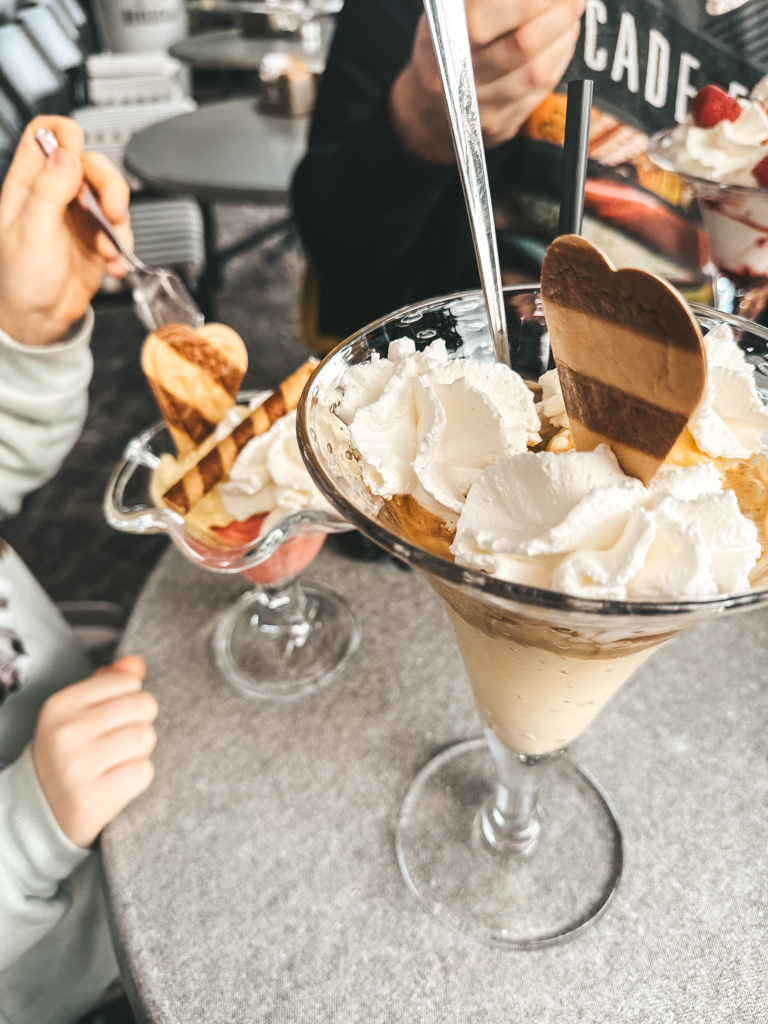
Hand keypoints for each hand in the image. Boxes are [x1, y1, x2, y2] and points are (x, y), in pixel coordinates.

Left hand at [0, 115, 131, 346]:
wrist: (39, 321)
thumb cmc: (21, 280)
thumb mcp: (31, 231)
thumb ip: (49, 189)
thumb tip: (67, 154)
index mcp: (28, 184)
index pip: (45, 134)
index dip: (65, 133)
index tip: (79, 153)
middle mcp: (54, 194)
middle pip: (90, 163)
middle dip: (109, 185)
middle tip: (112, 210)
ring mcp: (78, 216)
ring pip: (111, 195)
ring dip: (119, 222)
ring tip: (109, 247)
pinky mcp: (97, 239)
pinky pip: (121, 230)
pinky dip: (122, 247)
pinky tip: (111, 262)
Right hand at [32, 656, 157, 847]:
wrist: (41, 809)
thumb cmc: (69, 751)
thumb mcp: (78, 711)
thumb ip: (109, 682)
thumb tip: (136, 664)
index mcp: (60, 705)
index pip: (128, 681)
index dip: (129, 699)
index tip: (110, 718)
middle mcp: (65, 733)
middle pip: (143, 706)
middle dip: (138, 723)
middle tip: (116, 742)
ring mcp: (77, 768)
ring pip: (145, 737)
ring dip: (139, 751)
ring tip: (116, 761)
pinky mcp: (93, 799)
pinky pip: (143, 772)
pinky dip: (137, 776)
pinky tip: (115, 781)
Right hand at [390, 0, 583, 162]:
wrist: (427, 113)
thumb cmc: (444, 49)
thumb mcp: (448, 13)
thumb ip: (479, 1)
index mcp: (441, 45)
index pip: (483, 19)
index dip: (527, 1)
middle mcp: (458, 81)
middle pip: (521, 46)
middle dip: (557, 14)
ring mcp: (481, 108)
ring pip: (536, 71)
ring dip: (563, 37)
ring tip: (571, 12)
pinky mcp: (500, 124)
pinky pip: (540, 91)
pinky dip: (559, 59)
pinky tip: (563, 39)